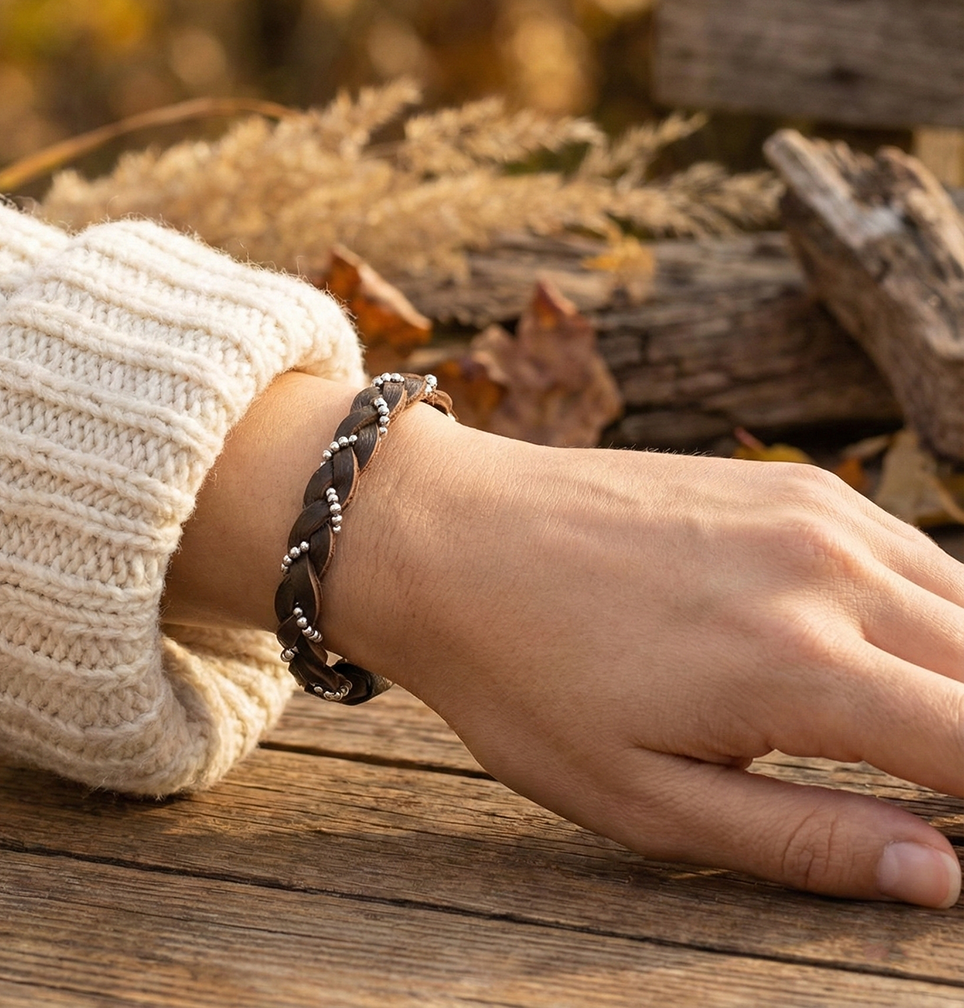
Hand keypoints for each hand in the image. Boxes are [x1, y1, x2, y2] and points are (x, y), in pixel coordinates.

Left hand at [167, 373, 963, 907]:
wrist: (443, 534)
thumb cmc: (520, 677)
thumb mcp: (640, 797)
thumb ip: (804, 840)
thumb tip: (941, 875)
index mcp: (803, 666)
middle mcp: (830, 570)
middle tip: (940, 786)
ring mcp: (812, 508)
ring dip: (961, 672)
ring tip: (919, 733)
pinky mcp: (785, 480)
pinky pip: (905, 548)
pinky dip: (926, 607)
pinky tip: (879, 649)